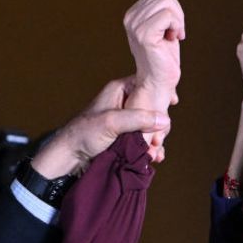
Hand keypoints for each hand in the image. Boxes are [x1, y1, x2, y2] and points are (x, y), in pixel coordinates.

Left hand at [32, 77, 169, 178]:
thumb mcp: (111, 122)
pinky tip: (154, 157)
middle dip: (159, 125)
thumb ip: (138, 119)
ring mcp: (127, 120)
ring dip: (156, 140)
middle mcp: (126, 102)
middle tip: (158, 140)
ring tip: (154, 153)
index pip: (148, 84)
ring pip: (152, 126)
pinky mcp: (127, 136)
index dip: (161, 93)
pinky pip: (146, 139)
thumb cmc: (84, 134)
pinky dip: (151, 148)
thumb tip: (164, 119)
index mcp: (121, 90)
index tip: (172, 102)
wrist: (70, 157)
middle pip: (154, 108)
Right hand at [123, 0, 183, 158]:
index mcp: (133, 14)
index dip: (174, 8)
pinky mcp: (144, 35)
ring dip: (179, 21)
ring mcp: (135, 26)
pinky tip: (174, 40)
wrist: (159, 84)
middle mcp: (130, 18)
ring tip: (174, 37)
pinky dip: (178, 27)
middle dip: (179, 13)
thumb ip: (167, 6)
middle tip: (176, 33)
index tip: (172, 29)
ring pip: (168, 3)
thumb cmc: (164, 60)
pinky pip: (169, 16)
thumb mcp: (169, 27)